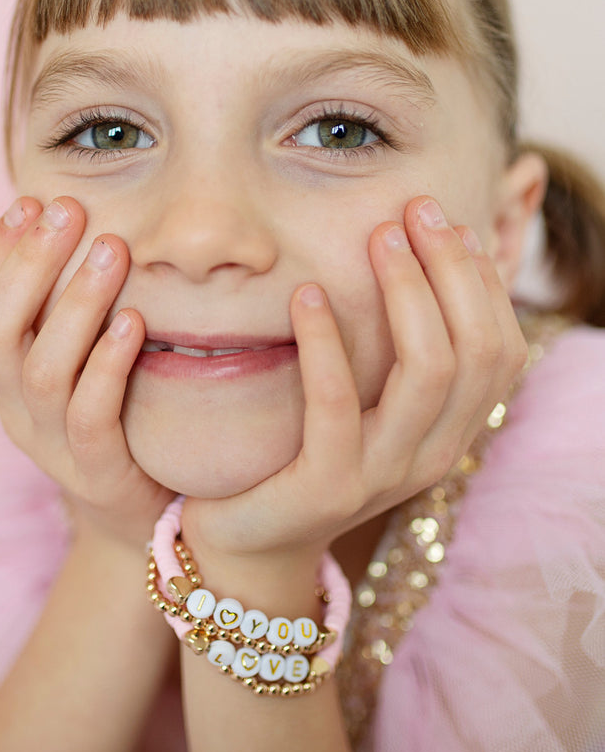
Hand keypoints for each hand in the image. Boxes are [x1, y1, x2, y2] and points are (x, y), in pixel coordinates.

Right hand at [0, 196, 172, 548]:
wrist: (144, 517)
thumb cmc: (121, 423)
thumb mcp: (86, 366)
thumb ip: (78, 314)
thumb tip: (91, 232)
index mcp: (7, 380)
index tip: (29, 201)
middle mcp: (16, 410)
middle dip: (31, 264)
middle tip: (69, 210)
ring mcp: (51, 446)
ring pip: (43, 370)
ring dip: (75, 304)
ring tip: (112, 251)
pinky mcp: (96, 472)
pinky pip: (91, 416)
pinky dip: (108, 365)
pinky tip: (135, 322)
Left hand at [181, 196, 527, 569]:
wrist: (251, 540)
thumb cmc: (306, 450)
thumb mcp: (366, 400)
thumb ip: (396, 348)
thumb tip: (420, 253)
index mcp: (450, 431)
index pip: (500, 350)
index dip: (482, 281)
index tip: (446, 222)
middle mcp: (433, 453)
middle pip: (475, 349)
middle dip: (451, 269)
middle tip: (413, 211)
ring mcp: (385, 474)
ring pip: (428, 371)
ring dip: (408, 293)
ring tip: (377, 238)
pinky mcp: (329, 485)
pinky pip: (336, 404)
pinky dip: (325, 342)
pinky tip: (306, 295)